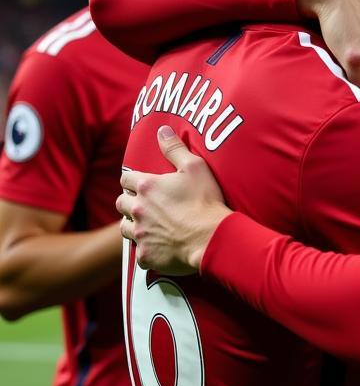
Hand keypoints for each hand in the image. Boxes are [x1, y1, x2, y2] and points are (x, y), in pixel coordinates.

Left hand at [117, 127, 230, 274]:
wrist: (212, 238)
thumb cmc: (205, 201)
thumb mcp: (195, 167)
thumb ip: (175, 148)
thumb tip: (162, 130)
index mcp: (146, 187)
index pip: (126, 178)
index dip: (133, 180)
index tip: (141, 183)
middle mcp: (137, 209)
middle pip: (120, 202)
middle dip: (129, 201)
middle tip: (146, 203)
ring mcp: (140, 234)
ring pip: (124, 227)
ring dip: (133, 224)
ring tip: (149, 224)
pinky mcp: (145, 255)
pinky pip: (139, 251)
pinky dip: (147, 247)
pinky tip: (161, 245)